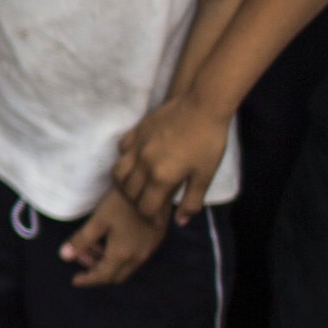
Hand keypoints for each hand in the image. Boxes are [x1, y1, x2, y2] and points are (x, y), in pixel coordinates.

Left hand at [62, 189, 164, 286]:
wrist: (154, 189)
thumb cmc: (123, 203)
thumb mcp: (99, 220)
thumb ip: (81, 240)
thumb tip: (64, 256)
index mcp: (122, 255)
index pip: (102, 276)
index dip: (88, 280)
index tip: (75, 280)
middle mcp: (138, 258)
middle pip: (115, 275)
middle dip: (96, 271)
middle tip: (82, 257)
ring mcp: (149, 250)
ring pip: (125, 267)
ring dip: (108, 262)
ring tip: (93, 245)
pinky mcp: (154, 242)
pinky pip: (135, 258)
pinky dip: (120, 256)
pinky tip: (110, 240)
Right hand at [112, 96, 231, 223]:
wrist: (203, 106)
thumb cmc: (208, 142)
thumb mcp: (205, 176)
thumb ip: (192, 201)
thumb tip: (180, 221)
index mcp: (162, 178)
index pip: (145, 207)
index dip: (150, 216)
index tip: (157, 216)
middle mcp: (144, 165)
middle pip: (129, 193)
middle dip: (137, 202)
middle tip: (148, 201)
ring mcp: (137, 147)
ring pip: (118, 173)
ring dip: (125, 184)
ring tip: (136, 185)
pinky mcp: (136, 132)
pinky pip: (122, 150)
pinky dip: (125, 159)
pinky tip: (137, 160)